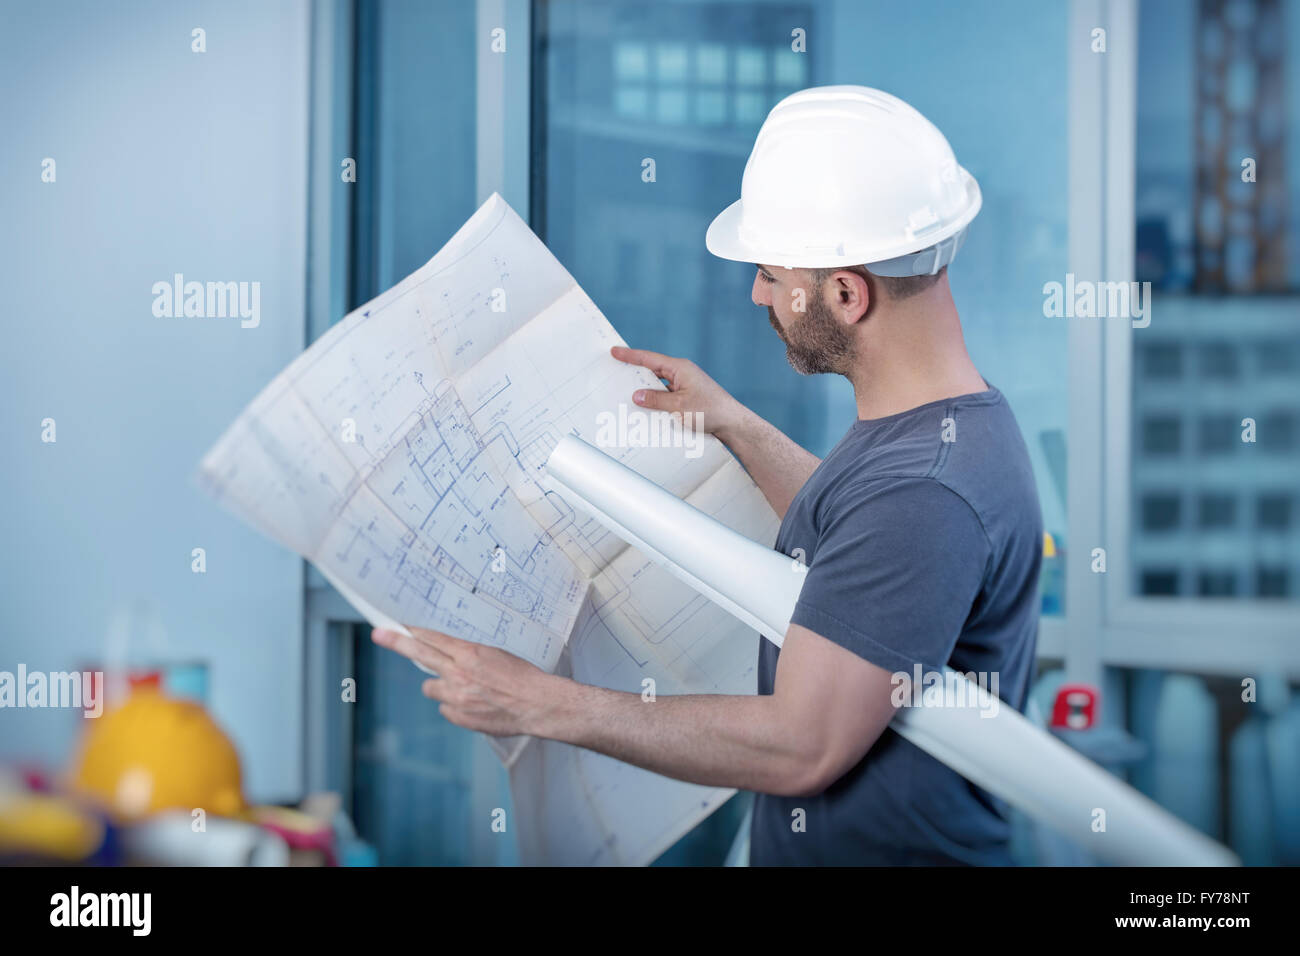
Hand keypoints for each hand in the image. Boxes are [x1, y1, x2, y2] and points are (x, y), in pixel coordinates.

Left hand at [371, 626, 560, 736]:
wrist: (537, 705)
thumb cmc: (523, 677)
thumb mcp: (497, 655)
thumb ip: (469, 654)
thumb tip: (448, 653)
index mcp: (470, 654)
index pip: (433, 637)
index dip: (412, 630)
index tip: (395, 624)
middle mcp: (459, 673)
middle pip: (420, 654)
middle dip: (397, 642)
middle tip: (379, 634)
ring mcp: (457, 696)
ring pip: (431, 687)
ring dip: (440, 686)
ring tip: (465, 688)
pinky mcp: (459, 716)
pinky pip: (446, 708)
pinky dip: (455, 706)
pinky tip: (475, 705)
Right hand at [610, 345, 752, 440]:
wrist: (732, 423)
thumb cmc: (710, 411)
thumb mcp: (679, 406)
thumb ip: (656, 400)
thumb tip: (637, 395)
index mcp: (680, 368)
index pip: (649, 359)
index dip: (630, 356)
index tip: (614, 351)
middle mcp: (682, 374)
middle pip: (652, 370)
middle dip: (634, 373)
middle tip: (615, 373)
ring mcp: (685, 385)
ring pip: (659, 385)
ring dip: (646, 391)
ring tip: (626, 395)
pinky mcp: (688, 397)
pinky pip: (666, 395)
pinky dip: (656, 401)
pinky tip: (647, 410)